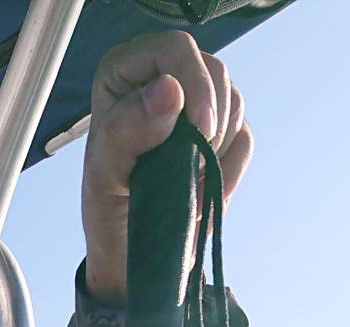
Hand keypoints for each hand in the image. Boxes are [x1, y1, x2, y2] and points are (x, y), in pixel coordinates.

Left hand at [82, 30, 253, 305]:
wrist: (133, 252)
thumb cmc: (108, 211)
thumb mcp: (105, 176)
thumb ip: (128, 130)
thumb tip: (170, 89)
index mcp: (124, 74)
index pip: (175, 50)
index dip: (195, 83)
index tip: (200, 130)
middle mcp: (161, 78)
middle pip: (214, 71)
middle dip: (210, 123)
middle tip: (190, 167)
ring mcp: (194, 105)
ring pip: (234, 103)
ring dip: (216, 149)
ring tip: (186, 183)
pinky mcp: (219, 134)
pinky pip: (244, 138)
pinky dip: (227, 170)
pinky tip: (200, 190)